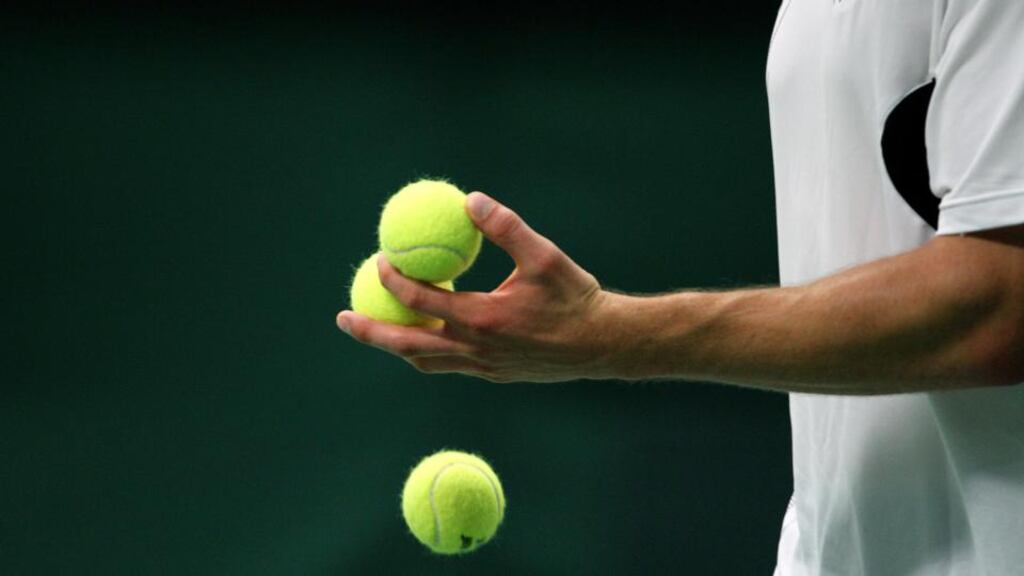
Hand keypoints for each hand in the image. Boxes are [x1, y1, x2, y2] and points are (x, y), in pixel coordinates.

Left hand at [336, 192, 617, 382]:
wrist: (603, 343)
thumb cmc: (575, 297)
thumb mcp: (544, 256)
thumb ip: (506, 227)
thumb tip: (470, 199)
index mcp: (483, 319)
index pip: (421, 301)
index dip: (393, 280)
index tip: (379, 259)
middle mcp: (476, 350)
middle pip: (407, 344)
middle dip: (370, 330)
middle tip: (342, 317)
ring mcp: (483, 368)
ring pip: (425, 361)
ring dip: (395, 345)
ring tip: (373, 327)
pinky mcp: (493, 375)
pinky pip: (448, 365)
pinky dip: (425, 351)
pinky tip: (424, 333)